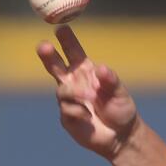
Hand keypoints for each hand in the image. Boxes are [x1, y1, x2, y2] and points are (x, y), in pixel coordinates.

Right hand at [36, 26, 137, 159]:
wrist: (121, 137)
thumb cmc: (121, 110)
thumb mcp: (121, 94)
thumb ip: (111, 81)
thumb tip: (101, 69)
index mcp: (86, 72)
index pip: (73, 52)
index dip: (67, 40)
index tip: (61, 28)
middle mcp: (74, 83)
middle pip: (55, 65)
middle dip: (47, 55)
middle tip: (43, 46)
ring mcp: (68, 100)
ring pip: (62, 90)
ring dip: (75, 92)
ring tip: (90, 98)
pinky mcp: (67, 117)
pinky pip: (66, 109)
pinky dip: (78, 111)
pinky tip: (88, 117)